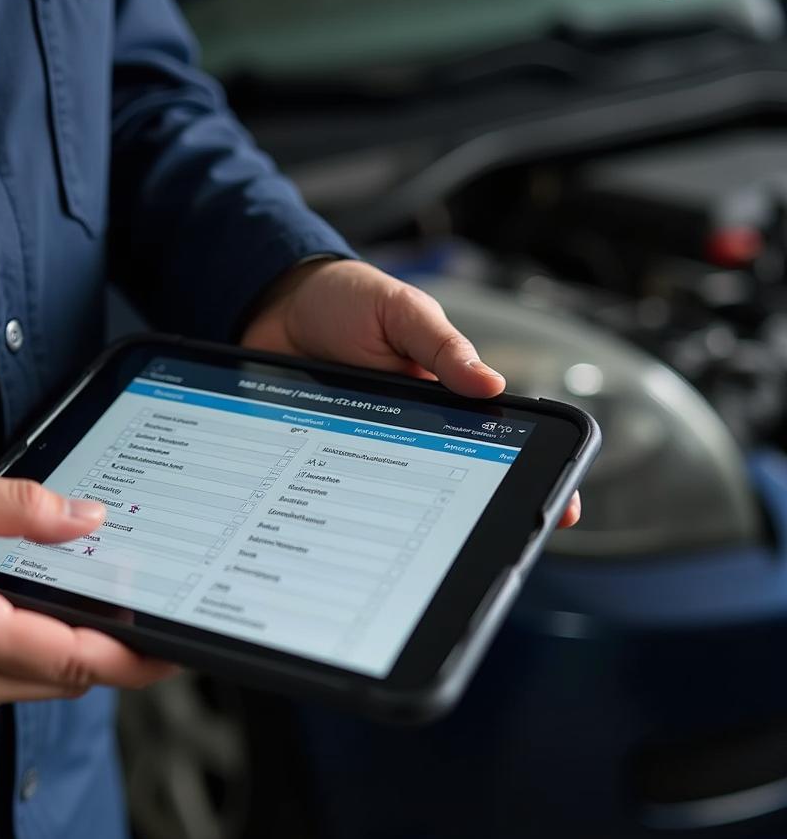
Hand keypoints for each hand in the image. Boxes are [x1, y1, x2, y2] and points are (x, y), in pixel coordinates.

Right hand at [0, 464, 175, 731]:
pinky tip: (36, 616)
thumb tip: (89, 518)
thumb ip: (23, 506)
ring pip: (47, 684)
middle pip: (70, 676)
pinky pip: (17, 684)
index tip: (176, 653)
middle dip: (110, 646)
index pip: (75, 659)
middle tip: (139, 606)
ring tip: (84, 602)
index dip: (134, 660)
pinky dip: (39, 655)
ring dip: (73, 649)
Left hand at [242, 259, 580, 527]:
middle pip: (455, 474)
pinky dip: (346, 501)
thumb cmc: (348, 300)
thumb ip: (441, 346)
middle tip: (489, 535)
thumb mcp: (401, 311)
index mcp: (443, 391)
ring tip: (423, 538)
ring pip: (400, 490)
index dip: (530, 468)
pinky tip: (349, 521)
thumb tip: (492, 386)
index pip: (497, 433)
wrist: (275, 304)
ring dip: (410, 512)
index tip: (562, 507)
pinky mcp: (329, 452)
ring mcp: (371, 442)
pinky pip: (344, 483)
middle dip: (476, 507)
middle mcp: (413, 424)